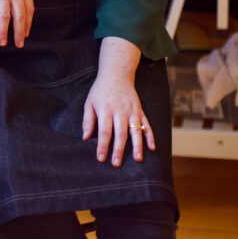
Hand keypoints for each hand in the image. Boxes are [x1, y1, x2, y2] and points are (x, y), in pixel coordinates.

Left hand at [82, 37, 155, 165]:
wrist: (116, 74)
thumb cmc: (100, 91)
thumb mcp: (89, 102)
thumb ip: (88, 120)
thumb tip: (85, 138)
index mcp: (105, 109)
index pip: (104, 130)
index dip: (103, 145)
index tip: (101, 158)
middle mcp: (120, 110)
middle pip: (120, 133)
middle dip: (119, 149)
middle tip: (117, 164)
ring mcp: (132, 111)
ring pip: (135, 130)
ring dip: (137, 146)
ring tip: (138, 159)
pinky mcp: (140, 110)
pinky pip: (146, 124)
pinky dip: (150, 136)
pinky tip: (152, 147)